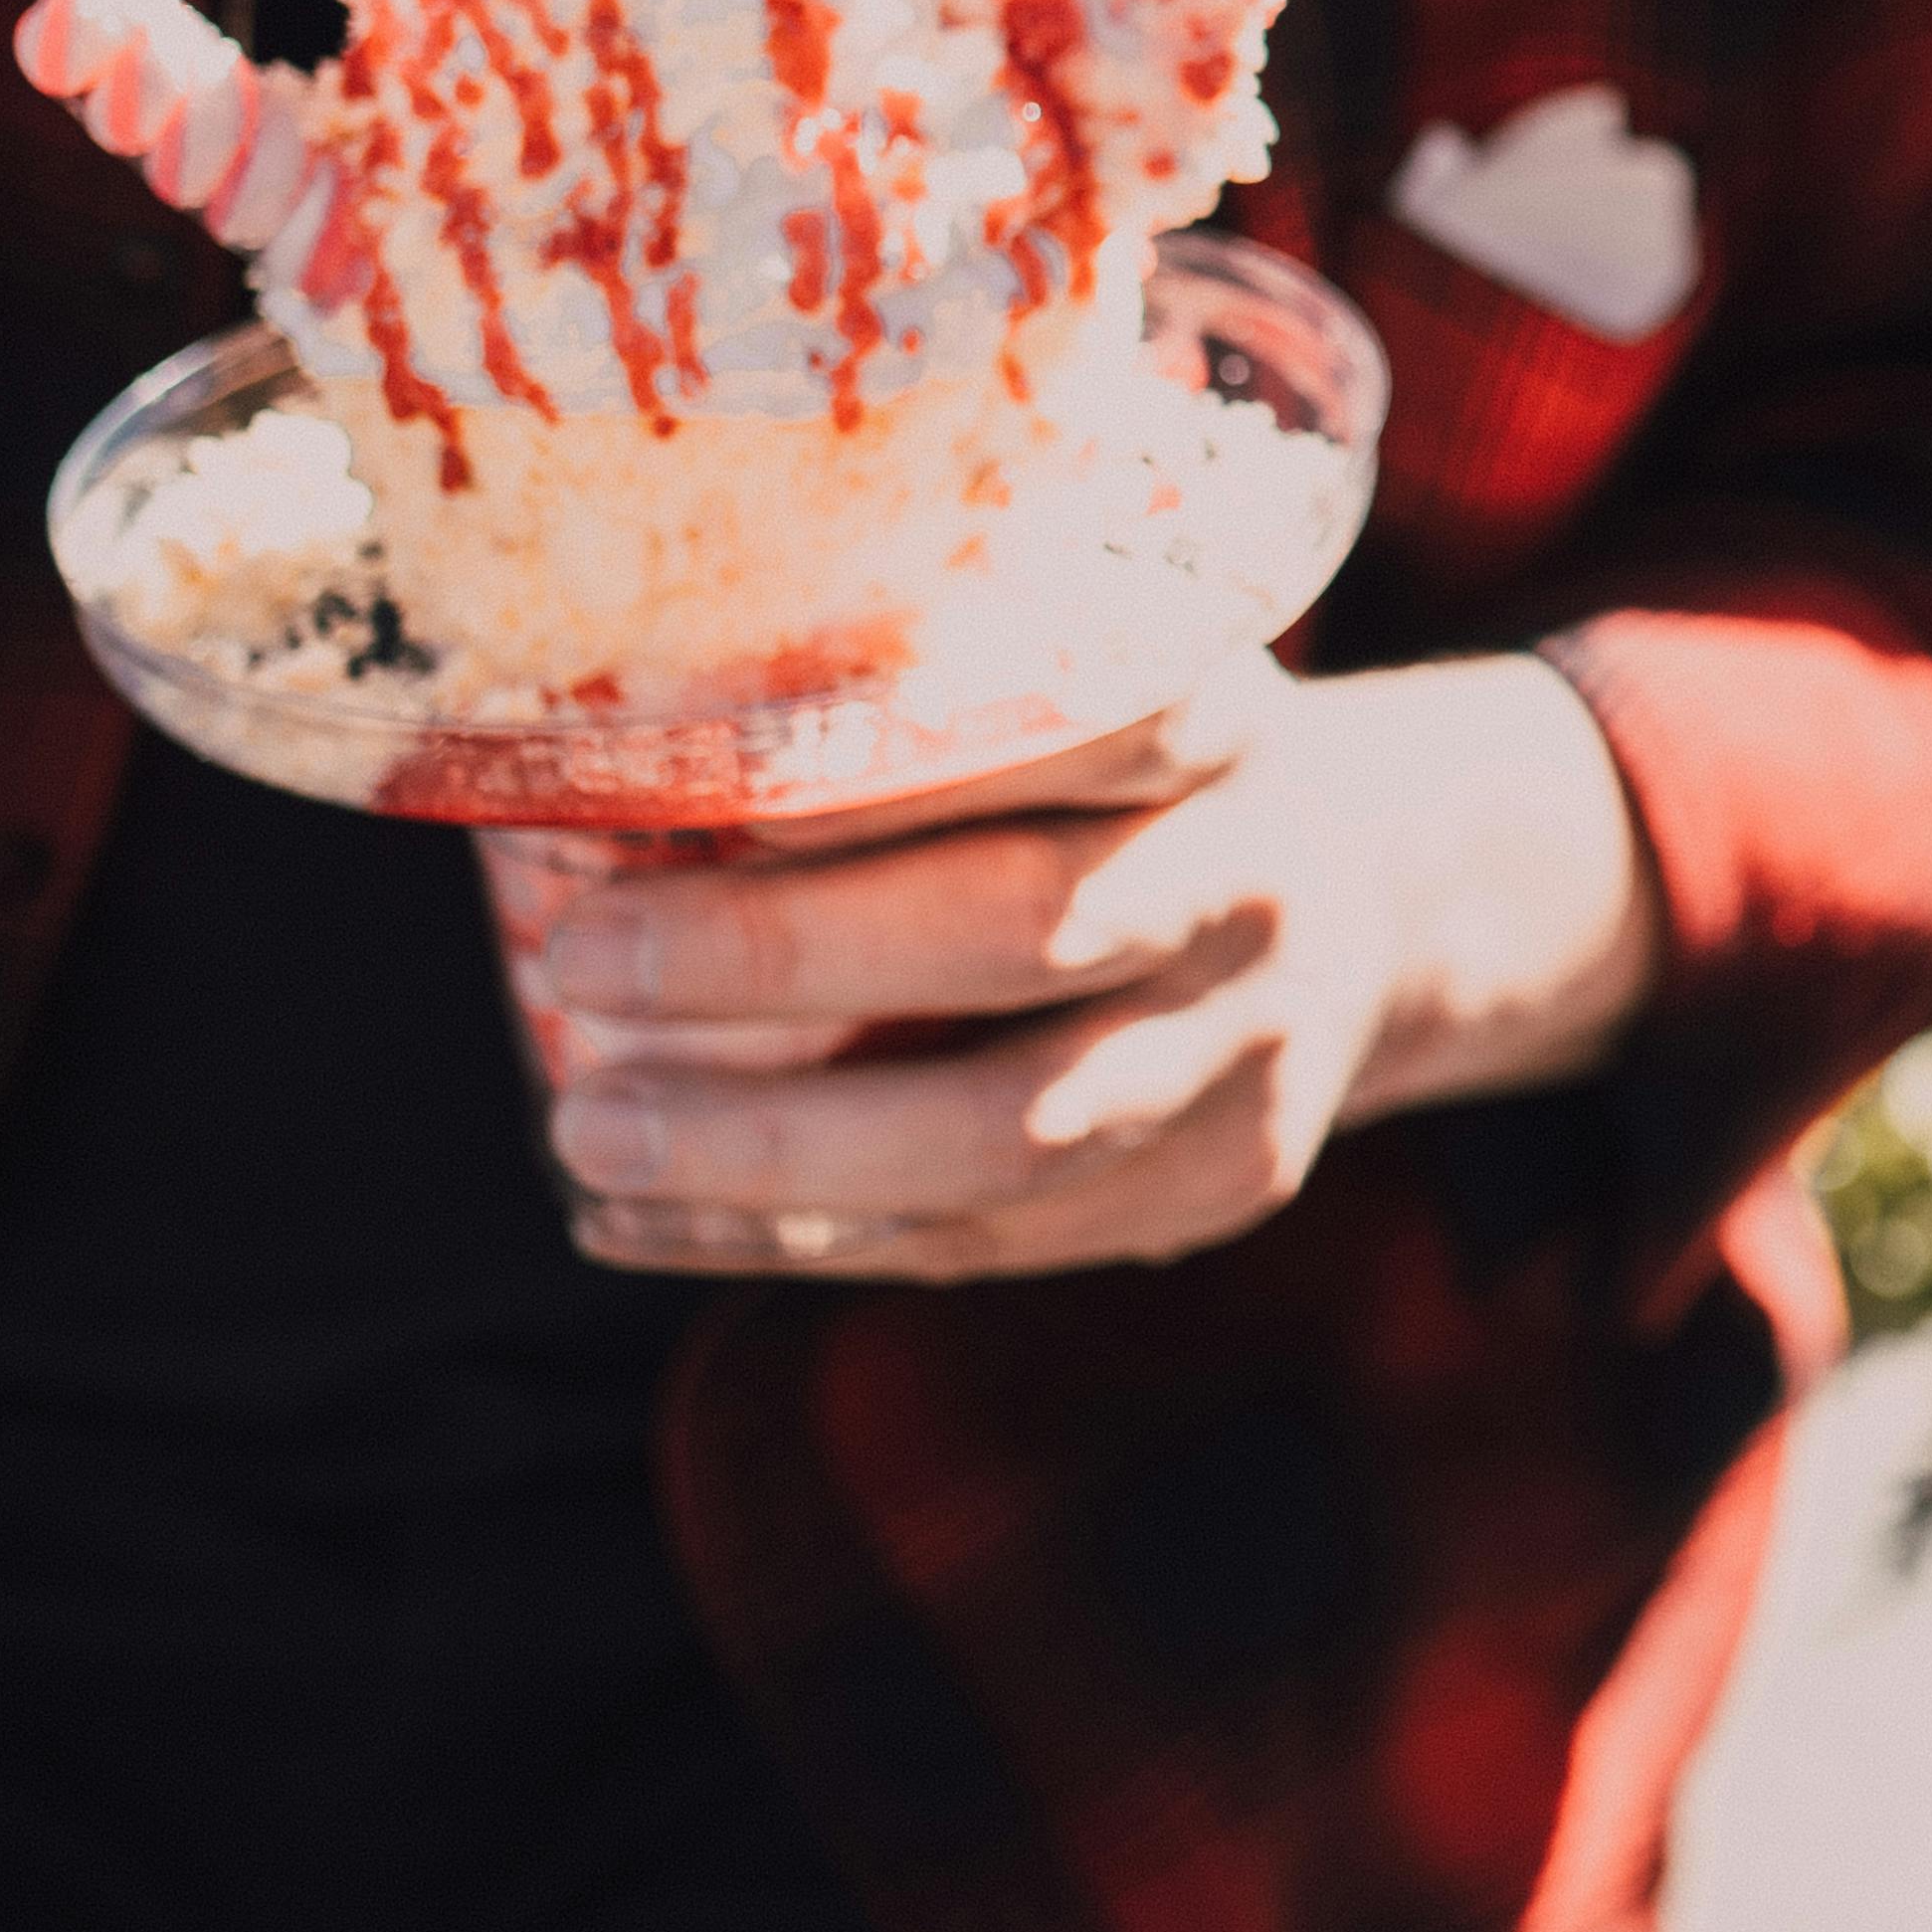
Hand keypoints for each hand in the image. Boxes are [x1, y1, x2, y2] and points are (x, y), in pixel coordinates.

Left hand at [525, 651, 1662, 1280]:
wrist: (1352, 913)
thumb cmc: (1122, 786)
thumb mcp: (1075, 688)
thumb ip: (910, 718)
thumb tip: (591, 774)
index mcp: (1221, 725)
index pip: (1079, 721)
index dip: (896, 760)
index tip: (700, 784)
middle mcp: (1255, 883)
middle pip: (1027, 929)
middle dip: (783, 955)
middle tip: (580, 960)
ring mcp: (1251, 1051)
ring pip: (1009, 1133)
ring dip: (775, 1149)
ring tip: (591, 1135)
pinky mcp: (1219, 1183)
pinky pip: (985, 1243)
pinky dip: (794, 1238)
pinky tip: (647, 1223)